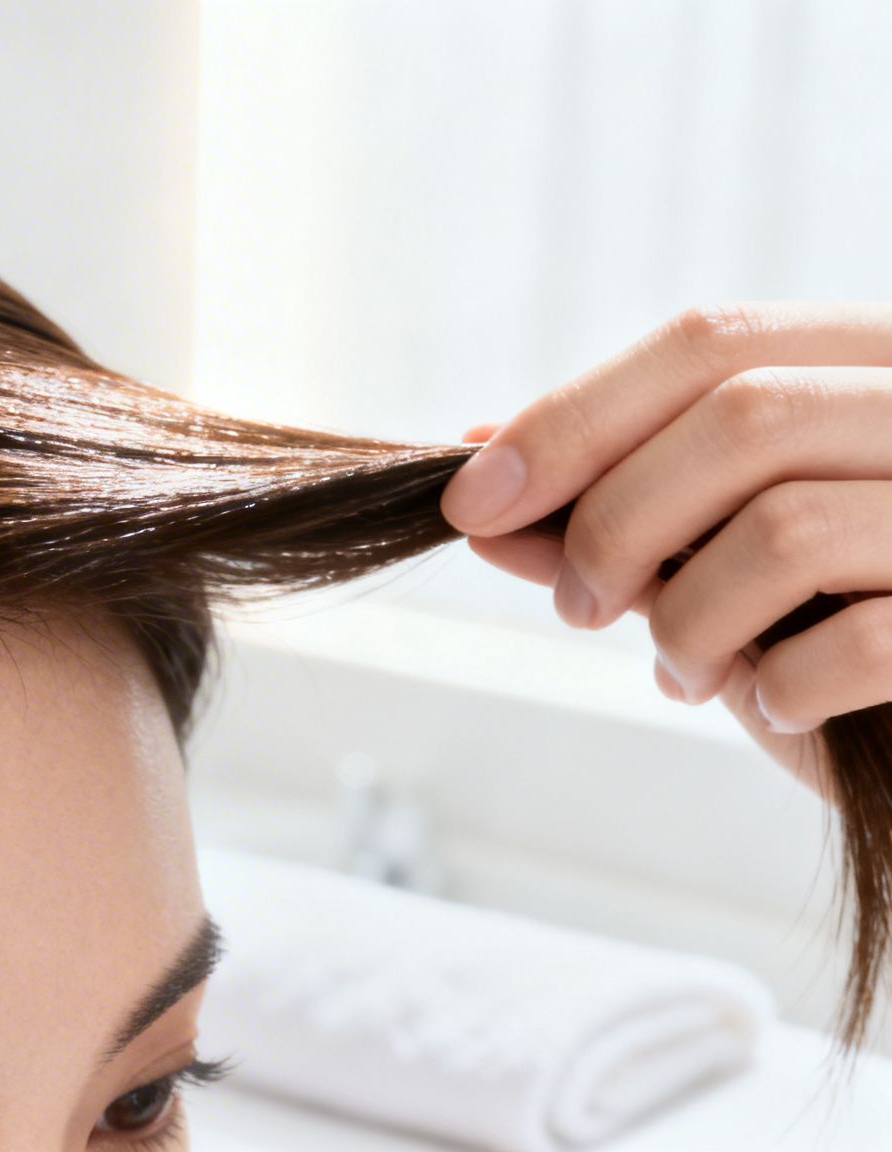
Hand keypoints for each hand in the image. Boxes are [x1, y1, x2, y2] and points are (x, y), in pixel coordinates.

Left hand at [439, 303, 891, 801]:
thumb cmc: (834, 629)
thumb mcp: (710, 553)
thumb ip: (610, 504)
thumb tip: (474, 464)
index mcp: (876, 358)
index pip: (710, 339)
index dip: (574, 416)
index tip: (471, 499)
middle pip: (741, 416)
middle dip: (617, 522)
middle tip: (580, 607)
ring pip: (786, 527)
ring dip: (689, 622)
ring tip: (685, 673)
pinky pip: (861, 639)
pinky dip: (784, 685)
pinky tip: (778, 704)